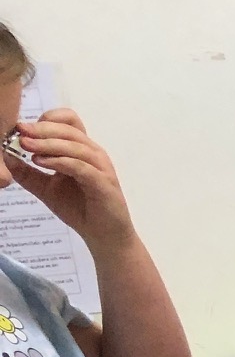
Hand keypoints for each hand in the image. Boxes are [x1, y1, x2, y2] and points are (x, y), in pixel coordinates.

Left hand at [3, 109, 133, 249]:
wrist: (103, 236)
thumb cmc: (79, 209)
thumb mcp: (44, 188)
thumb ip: (25, 172)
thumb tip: (4, 154)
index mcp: (81, 150)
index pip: (69, 121)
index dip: (47, 120)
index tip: (23, 128)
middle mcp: (93, 154)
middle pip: (69, 130)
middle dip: (41, 129)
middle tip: (20, 132)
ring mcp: (101, 168)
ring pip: (74, 146)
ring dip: (47, 144)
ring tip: (26, 146)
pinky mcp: (103, 183)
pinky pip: (80, 166)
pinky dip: (59, 161)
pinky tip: (40, 162)